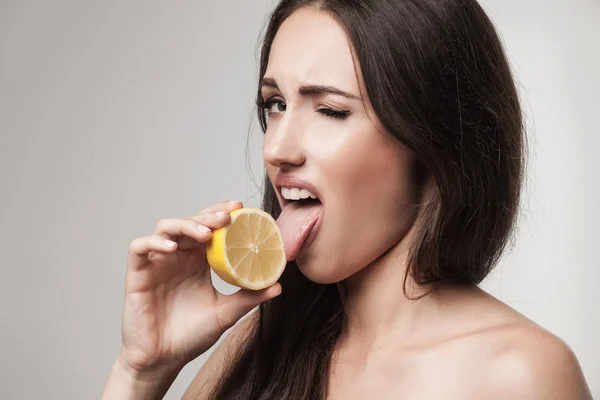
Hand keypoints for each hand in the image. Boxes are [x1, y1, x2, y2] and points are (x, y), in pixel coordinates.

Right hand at [118, 201, 281, 375]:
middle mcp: (179, 256)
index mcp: (198, 260)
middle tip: (227, 218)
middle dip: (209, 216)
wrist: (164, 360)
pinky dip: (154, 241)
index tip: (240, 208)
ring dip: (186, 225)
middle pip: (190, 221)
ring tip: (205, 234)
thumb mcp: (225, 313)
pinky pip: (139, 248)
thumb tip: (279, 286)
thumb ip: (249, 298)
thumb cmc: (192, 335)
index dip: (221, 213)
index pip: (209, 226)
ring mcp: (157, 262)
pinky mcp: (137, 273)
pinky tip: (173, 248)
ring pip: (166, 227)